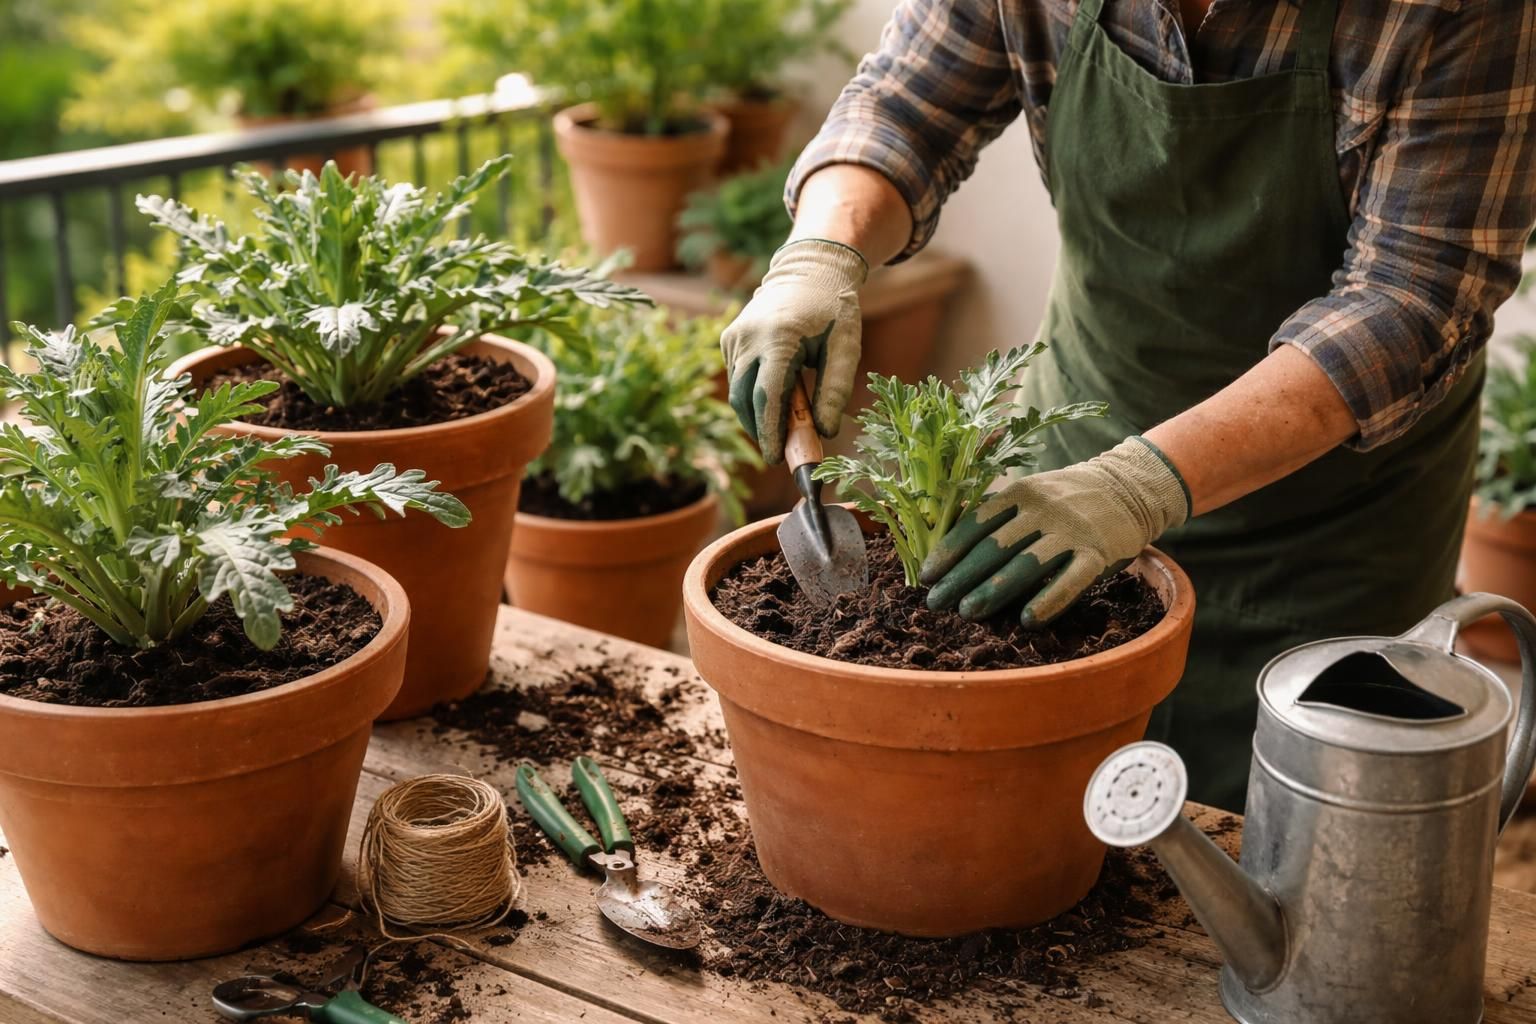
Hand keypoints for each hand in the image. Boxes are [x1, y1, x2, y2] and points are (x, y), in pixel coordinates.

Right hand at [721, 238, 866, 463]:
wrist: (810, 269)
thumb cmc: (834, 309)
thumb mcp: (847, 348)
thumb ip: (836, 391)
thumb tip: (825, 432)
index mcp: (778, 338)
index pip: (767, 396)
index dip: (770, 432)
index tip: (778, 458)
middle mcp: (747, 337)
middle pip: (745, 399)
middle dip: (761, 430)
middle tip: (782, 452)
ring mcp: (734, 337)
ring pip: (737, 392)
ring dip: (756, 415)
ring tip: (782, 426)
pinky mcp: (729, 339)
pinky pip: (736, 378)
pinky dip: (752, 396)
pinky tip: (774, 398)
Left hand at [920, 438, 1190, 625]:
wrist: (1128, 489)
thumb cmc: (1064, 499)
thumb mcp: (1028, 493)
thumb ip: (994, 513)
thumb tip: (945, 541)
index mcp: (1020, 493)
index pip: (975, 523)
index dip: (948, 551)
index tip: (926, 576)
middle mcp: (1043, 510)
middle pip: (994, 547)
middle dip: (961, 577)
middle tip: (936, 603)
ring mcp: (1072, 531)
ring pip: (1027, 564)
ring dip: (994, 590)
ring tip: (968, 613)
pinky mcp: (1099, 553)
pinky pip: (1071, 580)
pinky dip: (1049, 600)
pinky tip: (1028, 620)